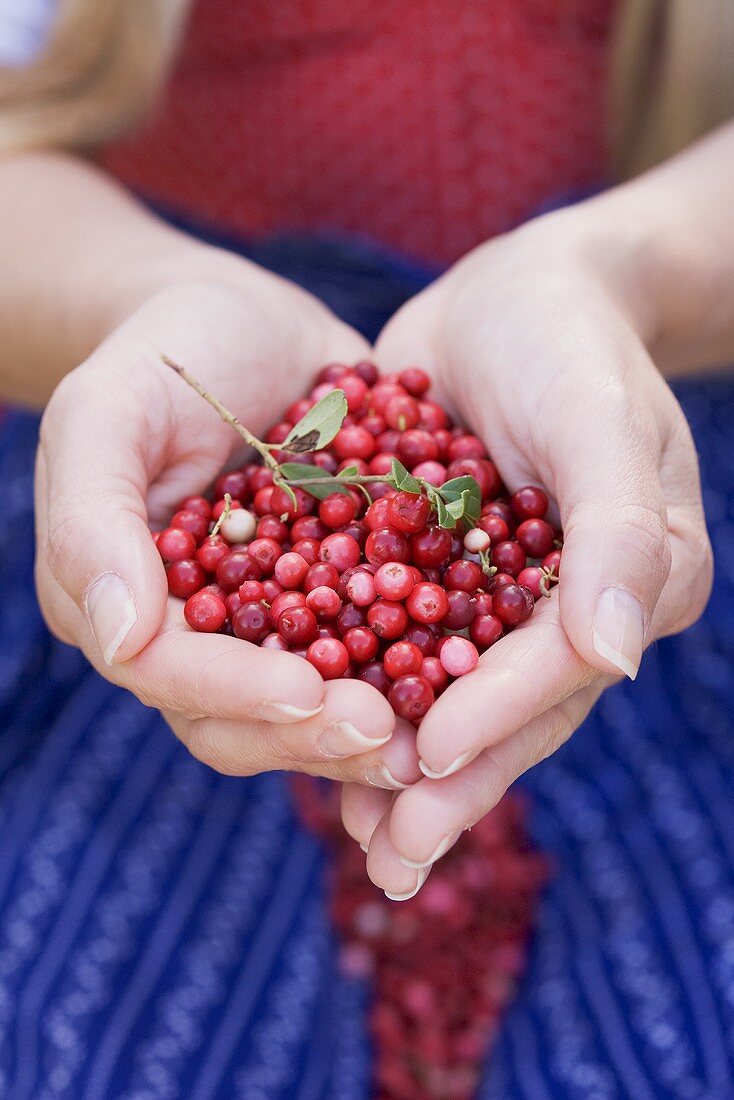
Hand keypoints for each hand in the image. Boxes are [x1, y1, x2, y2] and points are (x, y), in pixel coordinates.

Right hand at [36, 262, 419, 788]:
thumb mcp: (106, 411)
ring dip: (371, 729)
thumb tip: (118, 639)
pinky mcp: (342, 596)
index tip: (306, 692)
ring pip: (313, 706)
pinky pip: (376, 648)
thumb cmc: (164, 352)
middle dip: (311, 733)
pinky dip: (418, 666)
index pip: (170, 673)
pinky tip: (471, 674)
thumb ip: (92, 521)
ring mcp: (277, 622)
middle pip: (242, 719)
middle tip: (388, 735)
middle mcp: (202, 632)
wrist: (245, 320)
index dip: (233, 692)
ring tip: (438, 732)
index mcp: (131, 603)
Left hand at [342, 211, 712, 897]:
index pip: (563, 667)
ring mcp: (504, 596)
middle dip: (451, 781)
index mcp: (633, 579)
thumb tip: (616, 660)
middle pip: (511, 707)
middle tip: (389, 854)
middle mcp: (571, 604)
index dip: (498, 718)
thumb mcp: (598, 419)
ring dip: (404, 766)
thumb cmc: (569, 341)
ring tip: (356, 834)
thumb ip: (616, 534)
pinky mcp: (443, 574)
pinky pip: (404, 647)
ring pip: (454, 695)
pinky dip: (367, 695)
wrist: (514, 292)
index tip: (428, 764)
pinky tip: (318, 740)